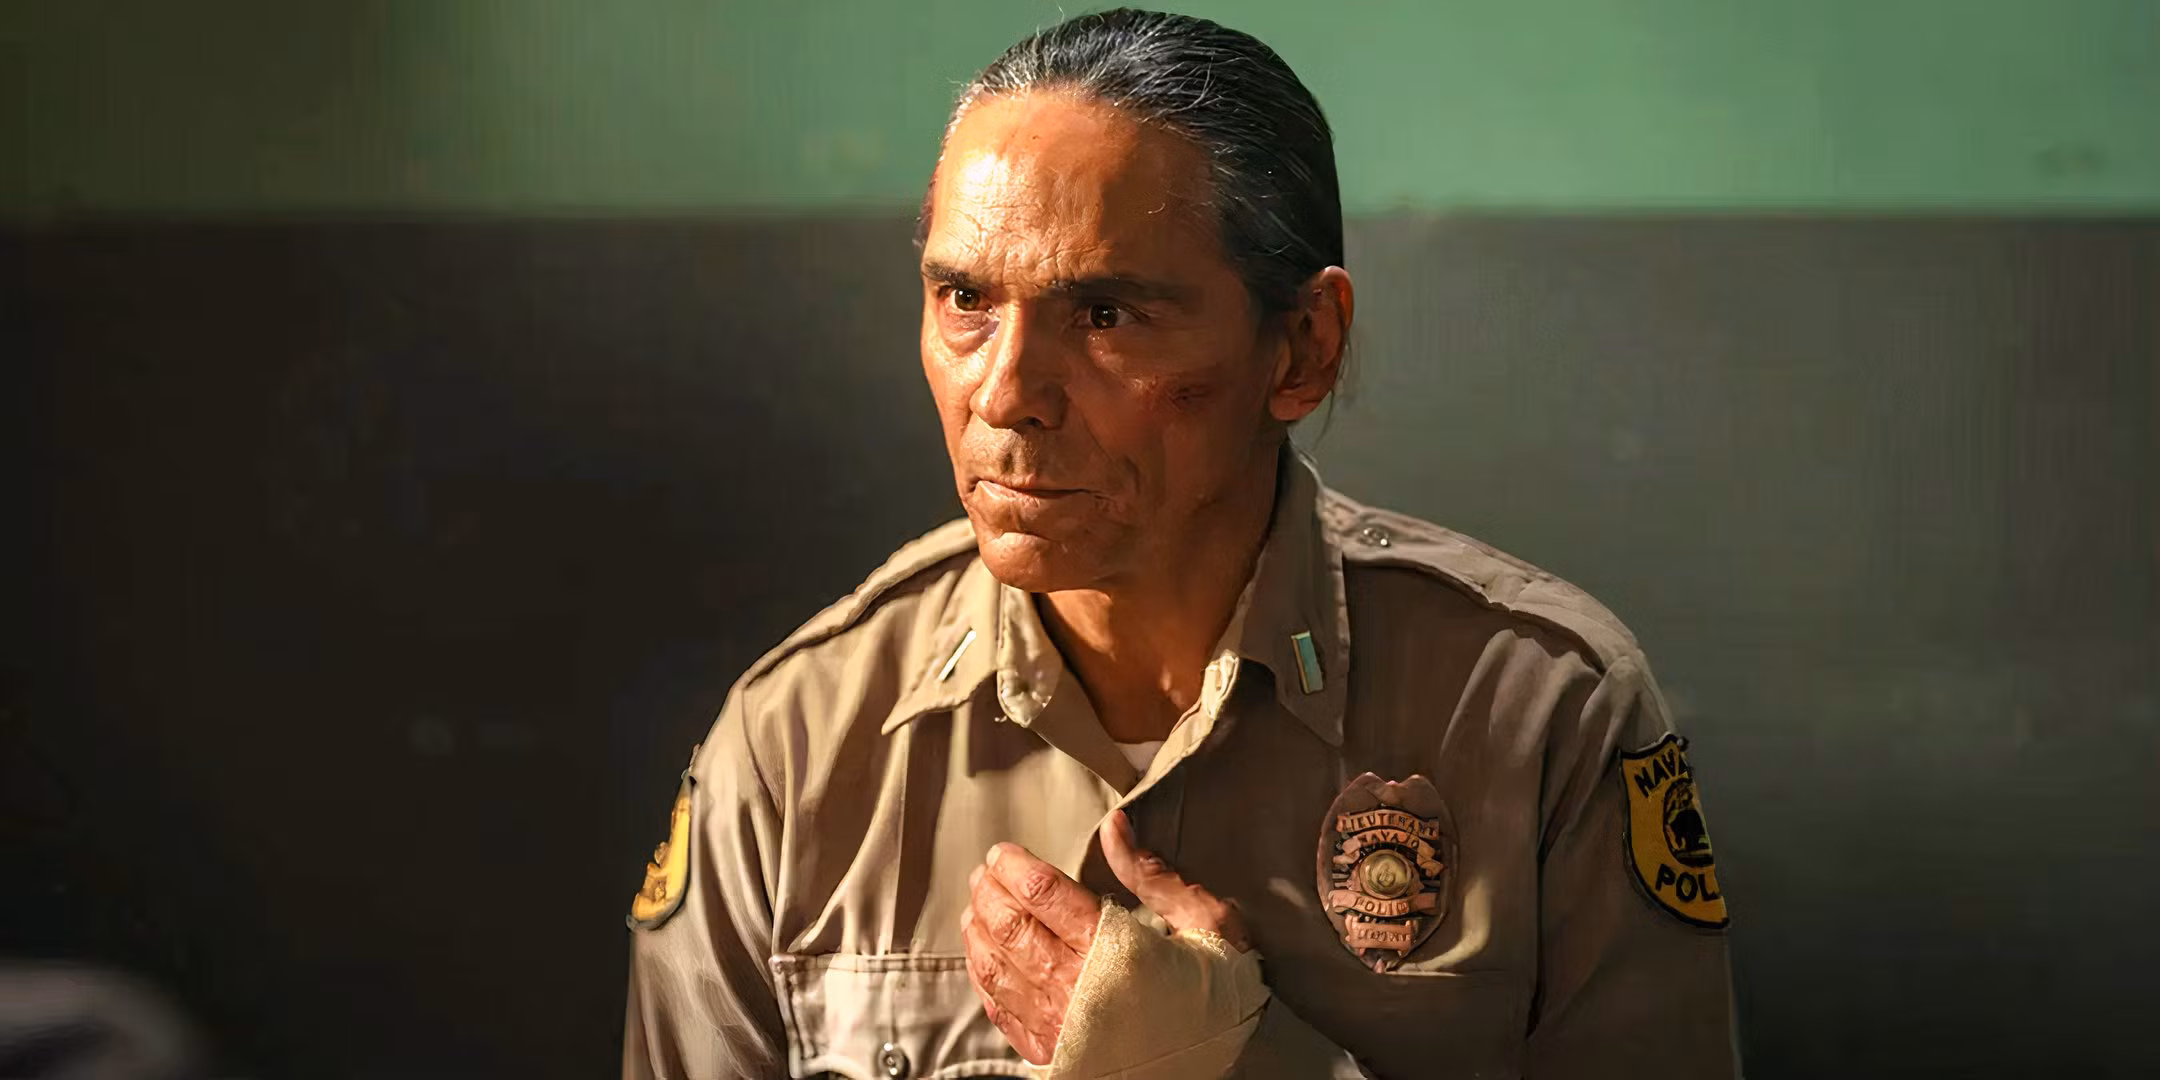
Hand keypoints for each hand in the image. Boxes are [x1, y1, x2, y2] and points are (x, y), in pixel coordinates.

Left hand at [960, 809, 1251, 1064]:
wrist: (1234, 1071)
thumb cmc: (1224, 997)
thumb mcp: (1208, 924)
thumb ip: (1155, 876)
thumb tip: (1114, 827)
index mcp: (1114, 948)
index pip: (1043, 893)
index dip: (1015, 866)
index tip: (1003, 852)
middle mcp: (1077, 986)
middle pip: (1010, 927)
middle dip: (990, 892)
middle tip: (985, 873)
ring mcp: (1060, 1025)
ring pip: (996, 969)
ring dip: (979, 932)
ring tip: (976, 907)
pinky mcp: (1054, 1055)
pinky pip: (1001, 1013)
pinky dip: (984, 980)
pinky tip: (983, 960)